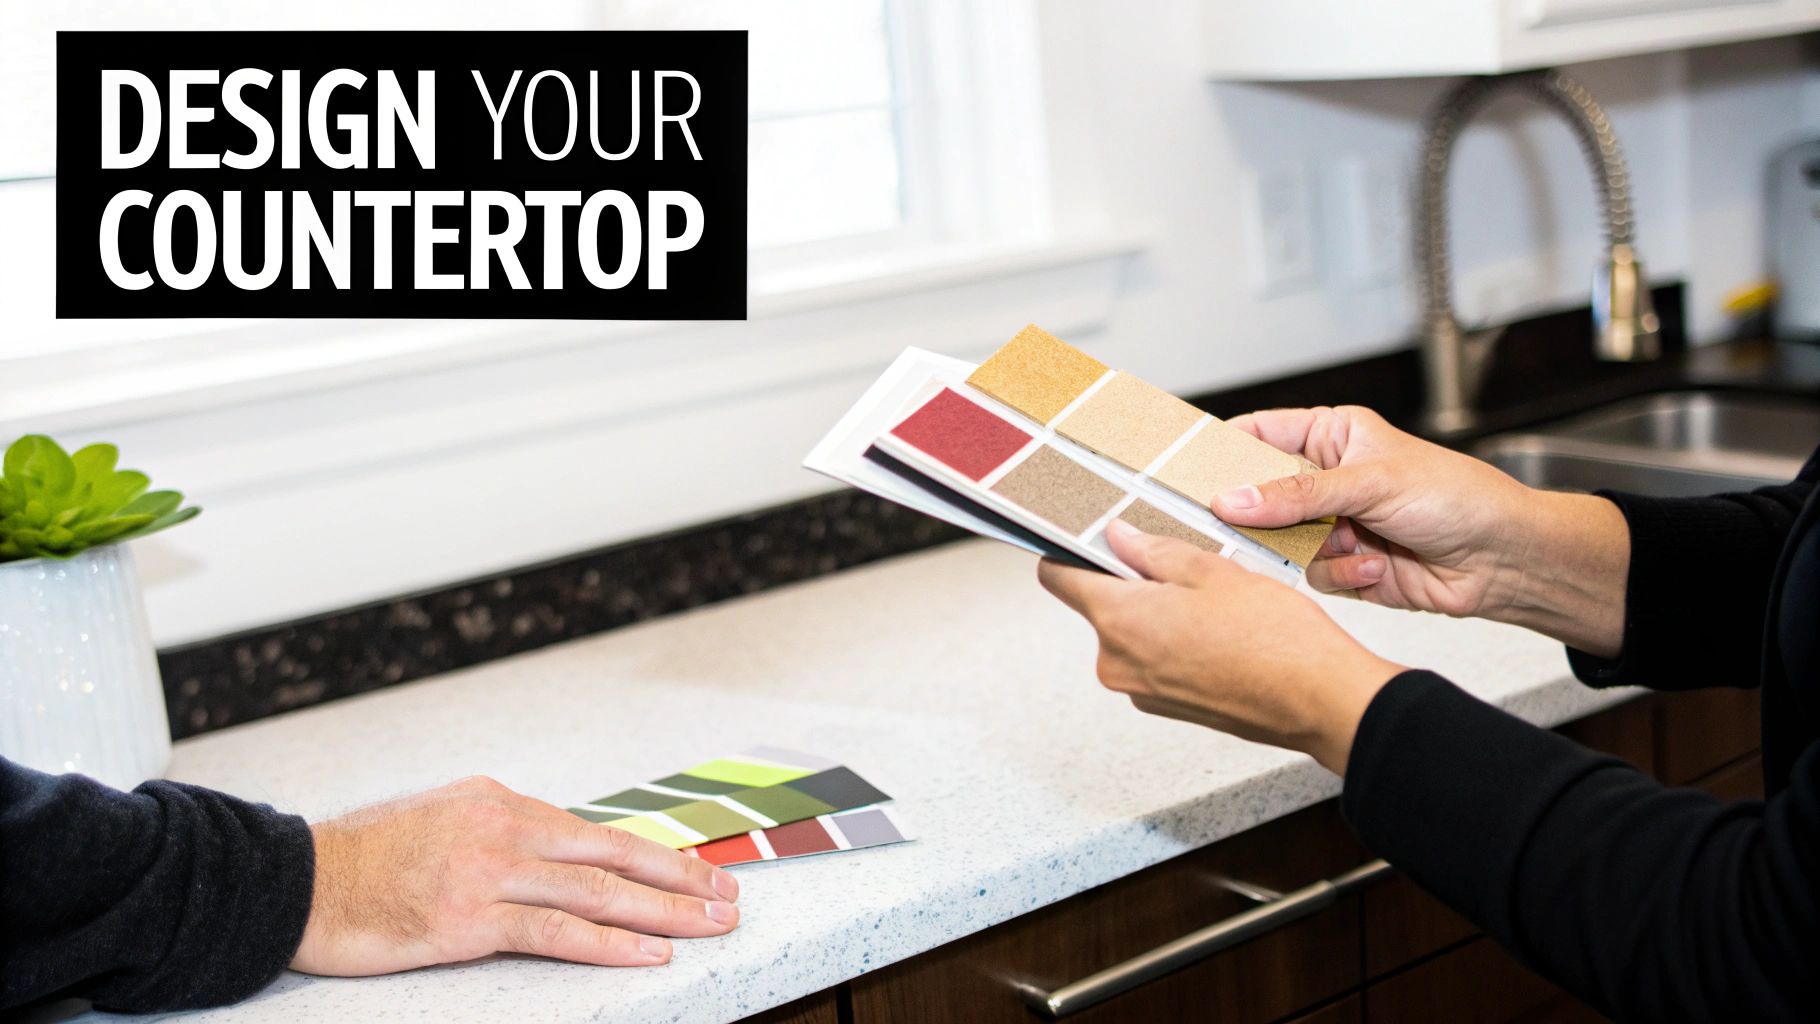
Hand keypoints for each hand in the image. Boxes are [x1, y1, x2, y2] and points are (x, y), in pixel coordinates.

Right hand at [292, 775, 740, 975]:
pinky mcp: (467, 919)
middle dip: (681, 877)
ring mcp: (487, 872)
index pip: (596, 834)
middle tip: (729, 895)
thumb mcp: (444, 821)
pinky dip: (610, 943)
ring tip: (711, 925)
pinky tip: (649, 953)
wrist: (295, 880)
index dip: (654, 854)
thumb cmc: (365, 858)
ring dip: (663, 910)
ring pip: (597, 892)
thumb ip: (502, 834)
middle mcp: (503, 827)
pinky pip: (555, 932)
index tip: (698, 870)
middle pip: (613, 855)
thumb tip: (554, 854)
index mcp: (501, 801)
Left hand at [1039, 521, 1403, 773]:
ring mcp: (1141, 690)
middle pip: (1098, 605)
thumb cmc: (1276, 638)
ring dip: (1156, 612)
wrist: (1319, 701)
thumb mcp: (1212, 570)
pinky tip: (1217, 631)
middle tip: (1181, 565)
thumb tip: (1117, 536)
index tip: (1086, 536)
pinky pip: (1153, 659)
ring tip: (1210, 601)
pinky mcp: (1165, 705)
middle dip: (1129, 581)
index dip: (1067, 551)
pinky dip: (1173, 641)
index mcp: (1120, 621)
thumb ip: (1153, 551)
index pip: (1057, 577)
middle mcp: (1117, 663)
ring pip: (1130, 632)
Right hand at [1209, 406, 1628, 655]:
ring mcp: (1332, 524)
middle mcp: (1325, 479)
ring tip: (1350, 544)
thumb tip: (1231, 498)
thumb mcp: (1370, 482)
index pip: (1257, 434)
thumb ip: (1295, 494)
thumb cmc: (1456, 497)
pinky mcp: (1343, 567)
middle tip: (1231, 525)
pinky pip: (1311, 575)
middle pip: (1257, 495)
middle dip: (1257, 515)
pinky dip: (1342, 575)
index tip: (1181, 466)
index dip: (1219, 449)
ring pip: (1279, 541)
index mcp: (1330, 435)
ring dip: (1313, 549)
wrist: (1503, 560)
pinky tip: (1378, 567)